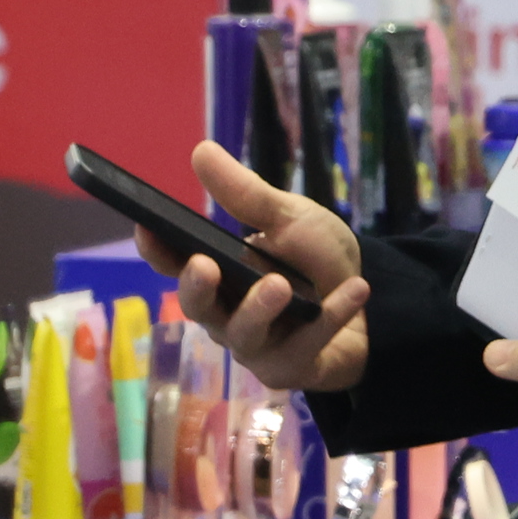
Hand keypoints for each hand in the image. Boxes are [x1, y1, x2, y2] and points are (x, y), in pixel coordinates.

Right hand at [140, 140, 369, 395]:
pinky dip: (330, 317)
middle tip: (204, 265)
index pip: (174, 264)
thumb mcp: (287, 218)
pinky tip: (354, 290)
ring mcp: (255, 346)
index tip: (146, 227)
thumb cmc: (314, 260)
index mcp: (216, 274)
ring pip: (245, 335)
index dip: (156, 249)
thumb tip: (201, 150)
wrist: (371, 305)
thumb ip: (246, 194)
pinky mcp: (288, 368)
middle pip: (198, 307)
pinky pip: (302, 348)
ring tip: (279, 285)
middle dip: (196, 288)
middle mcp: (224, 313)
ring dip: (259, 309)